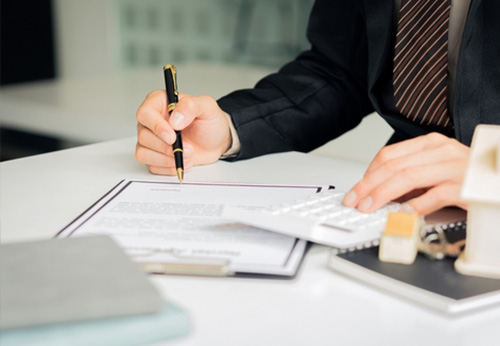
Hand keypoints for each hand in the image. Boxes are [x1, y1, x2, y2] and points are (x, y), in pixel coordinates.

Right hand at [136, 90, 231, 174]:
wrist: (217, 142)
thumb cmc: (210, 122)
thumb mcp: (207, 107)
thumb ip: (190, 107)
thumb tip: (175, 118)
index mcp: (160, 102)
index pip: (145, 113)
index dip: (156, 127)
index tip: (172, 137)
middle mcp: (152, 120)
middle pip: (144, 136)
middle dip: (166, 147)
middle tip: (187, 148)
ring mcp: (151, 139)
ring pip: (143, 153)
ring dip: (168, 159)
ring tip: (188, 154)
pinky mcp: (154, 155)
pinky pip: (151, 165)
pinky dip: (168, 167)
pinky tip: (182, 161)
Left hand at [343, 132, 468, 214]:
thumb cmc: (468, 177)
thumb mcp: (435, 171)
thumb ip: (411, 178)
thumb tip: (379, 193)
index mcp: (430, 144)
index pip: (389, 155)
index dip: (367, 174)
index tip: (355, 190)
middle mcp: (440, 150)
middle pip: (392, 166)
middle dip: (367, 186)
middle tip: (354, 201)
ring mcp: (453, 166)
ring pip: (407, 178)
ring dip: (382, 195)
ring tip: (369, 207)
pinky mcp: (464, 186)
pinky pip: (433, 195)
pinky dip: (414, 206)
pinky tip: (401, 214)